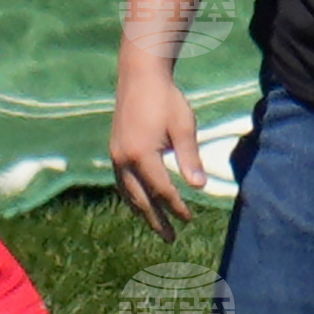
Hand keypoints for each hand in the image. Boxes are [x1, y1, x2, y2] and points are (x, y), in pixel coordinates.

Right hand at [111, 60, 208, 225]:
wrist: (139, 74)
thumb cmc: (166, 98)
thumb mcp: (183, 126)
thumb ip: (190, 157)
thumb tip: (199, 186)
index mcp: (142, 154)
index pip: (162, 190)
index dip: (177, 207)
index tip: (190, 219)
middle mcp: (124, 158)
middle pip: (141, 199)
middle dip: (156, 220)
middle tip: (170, 239)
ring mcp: (115, 154)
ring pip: (128, 192)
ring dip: (142, 211)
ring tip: (155, 226)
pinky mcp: (114, 149)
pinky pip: (121, 182)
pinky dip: (131, 196)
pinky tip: (140, 202)